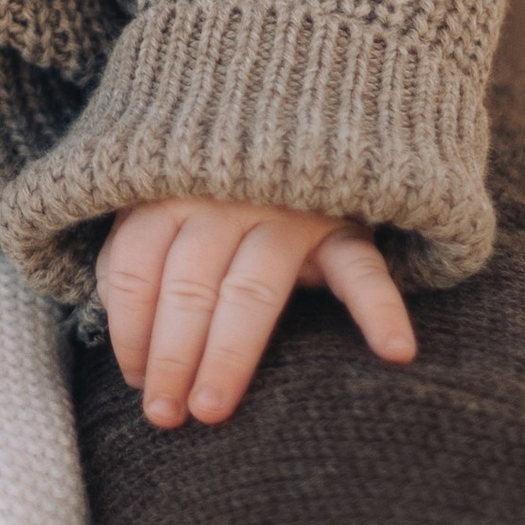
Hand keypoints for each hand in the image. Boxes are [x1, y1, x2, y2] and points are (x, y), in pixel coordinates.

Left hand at [98, 201, 416, 428]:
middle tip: (165, 417)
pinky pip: (362, 267)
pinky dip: (381, 308)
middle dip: (171, 356)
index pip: (135, 267)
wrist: (294, 107)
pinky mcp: (344, 220)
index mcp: (166, 190)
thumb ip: (135, 257)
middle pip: (188, 286)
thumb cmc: (210, 181)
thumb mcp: (158, 198)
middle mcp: (221, 195)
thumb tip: (130, 355)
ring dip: (229, 353)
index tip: (136, 384)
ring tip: (212, 410)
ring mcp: (287, 207)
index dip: (129, 331)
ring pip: (251, 289)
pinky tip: (394, 353)